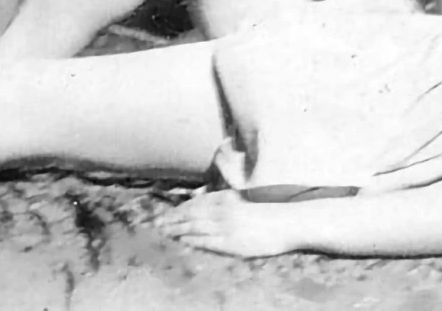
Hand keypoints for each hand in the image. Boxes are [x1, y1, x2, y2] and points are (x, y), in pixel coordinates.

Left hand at [162, 190, 295, 257]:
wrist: (286, 223)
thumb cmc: (266, 213)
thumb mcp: (242, 200)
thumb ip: (224, 201)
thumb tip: (204, 202)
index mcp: (225, 198)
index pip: (194, 204)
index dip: (176, 210)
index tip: (163, 215)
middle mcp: (222, 211)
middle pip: (189, 215)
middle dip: (170, 221)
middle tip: (155, 226)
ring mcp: (225, 227)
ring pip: (193, 228)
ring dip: (176, 231)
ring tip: (162, 235)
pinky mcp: (231, 242)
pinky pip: (206, 242)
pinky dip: (191, 241)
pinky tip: (181, 243)